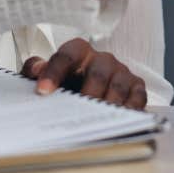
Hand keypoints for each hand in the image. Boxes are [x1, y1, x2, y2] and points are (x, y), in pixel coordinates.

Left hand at [21, 38, 148, 109]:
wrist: (88, 85)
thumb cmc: (68, 81)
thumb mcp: (47, 74)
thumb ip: (36, 69)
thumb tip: (35, 69)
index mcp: (79, 51)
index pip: (67, 56)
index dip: (54, 72)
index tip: (42, 91)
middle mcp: (102, 59)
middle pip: (97, 72)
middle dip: (87, 93)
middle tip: (77, 111)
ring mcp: (121, 72)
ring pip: (117, 85)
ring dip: (108, 103)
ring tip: (97, 120)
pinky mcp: (136, 86)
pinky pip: (137, 97)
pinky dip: (129, 110)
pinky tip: (118, 121)